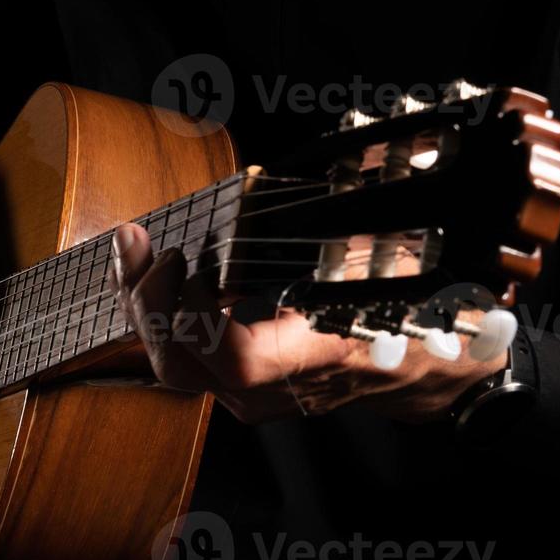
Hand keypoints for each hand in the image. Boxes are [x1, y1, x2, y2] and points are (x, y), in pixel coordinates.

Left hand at [108, 223, 505, 424]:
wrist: (425, 372)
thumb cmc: (414, 316)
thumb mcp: (397, 265)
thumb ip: (364, 227)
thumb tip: (356, 166)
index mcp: (313, 361)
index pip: (231, 358)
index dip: (198, 314)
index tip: (191, 258)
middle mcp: (272, 390)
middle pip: (180, 366)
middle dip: (147, 300)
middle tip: (139, 240)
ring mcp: (251, 394)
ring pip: (174, 363)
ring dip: (146, 302)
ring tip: (135, 245)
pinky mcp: (239, 385)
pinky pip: (185, 355)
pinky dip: (165, 311)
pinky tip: (158, 267)